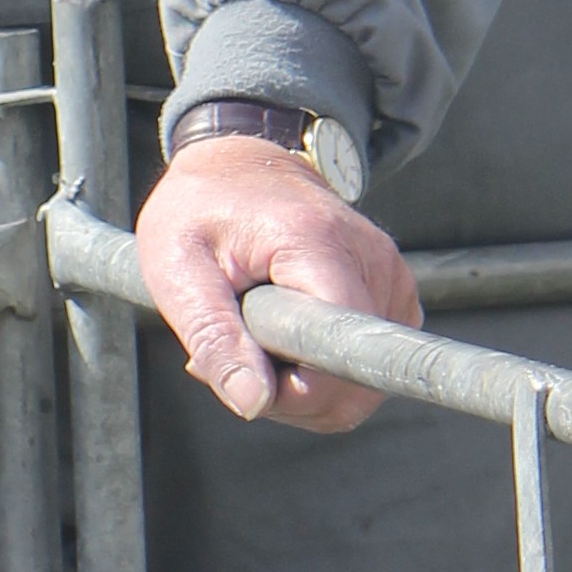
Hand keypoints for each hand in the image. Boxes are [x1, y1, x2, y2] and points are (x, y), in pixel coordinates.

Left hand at [135, 136, 421, 435]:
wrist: (236, 167)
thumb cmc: (200, 210)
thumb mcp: (179, 270)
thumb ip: (214, 337)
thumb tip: (253, 404)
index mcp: (320, 244)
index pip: (340, 351)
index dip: (298, 389)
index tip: (251, 373)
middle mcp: (373, 260)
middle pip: (356, 381)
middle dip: (291, 393)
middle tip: (237, 353)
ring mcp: (391, 277)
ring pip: (361, 385)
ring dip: (303, 384)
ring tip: (257, 336)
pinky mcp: (392, 293)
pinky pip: (364, 365)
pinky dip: (321, 371)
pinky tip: (284, 337)